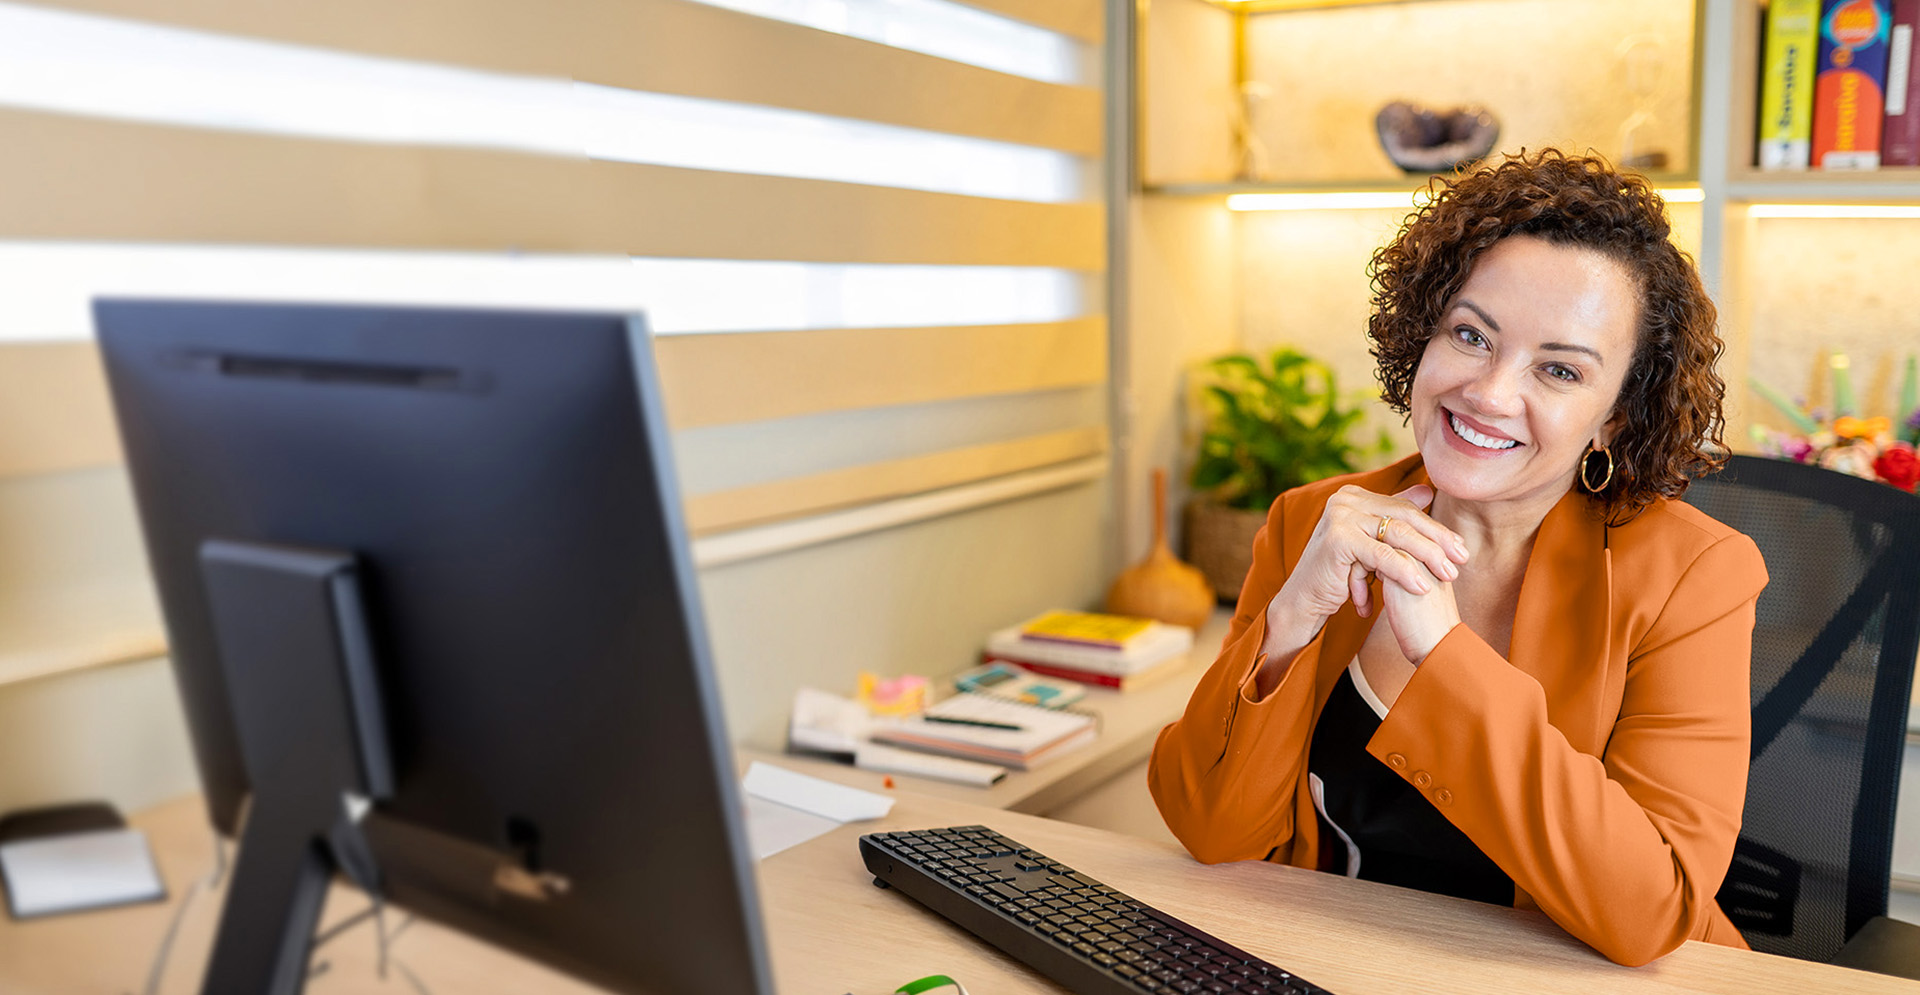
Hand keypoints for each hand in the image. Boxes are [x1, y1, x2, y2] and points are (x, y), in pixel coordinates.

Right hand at [1264, 483, 1468, 645]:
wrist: (1305, 598)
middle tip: (1462, 561)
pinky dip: (1404, 572)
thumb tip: (1427, 491)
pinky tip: (1422, 587)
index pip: (1404, 509)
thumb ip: (1394, 515)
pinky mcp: (1337, 538)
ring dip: (1428, 557)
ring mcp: (1339, 516)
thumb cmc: (1340, 572)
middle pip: (1404, 519)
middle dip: (1437, 542)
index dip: (1435, 529)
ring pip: (1397, 535)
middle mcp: (1345, 499)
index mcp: (1354, 496)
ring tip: (1449, 576)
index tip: (1461, 549)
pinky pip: (1381, 556)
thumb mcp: (1371, 543)